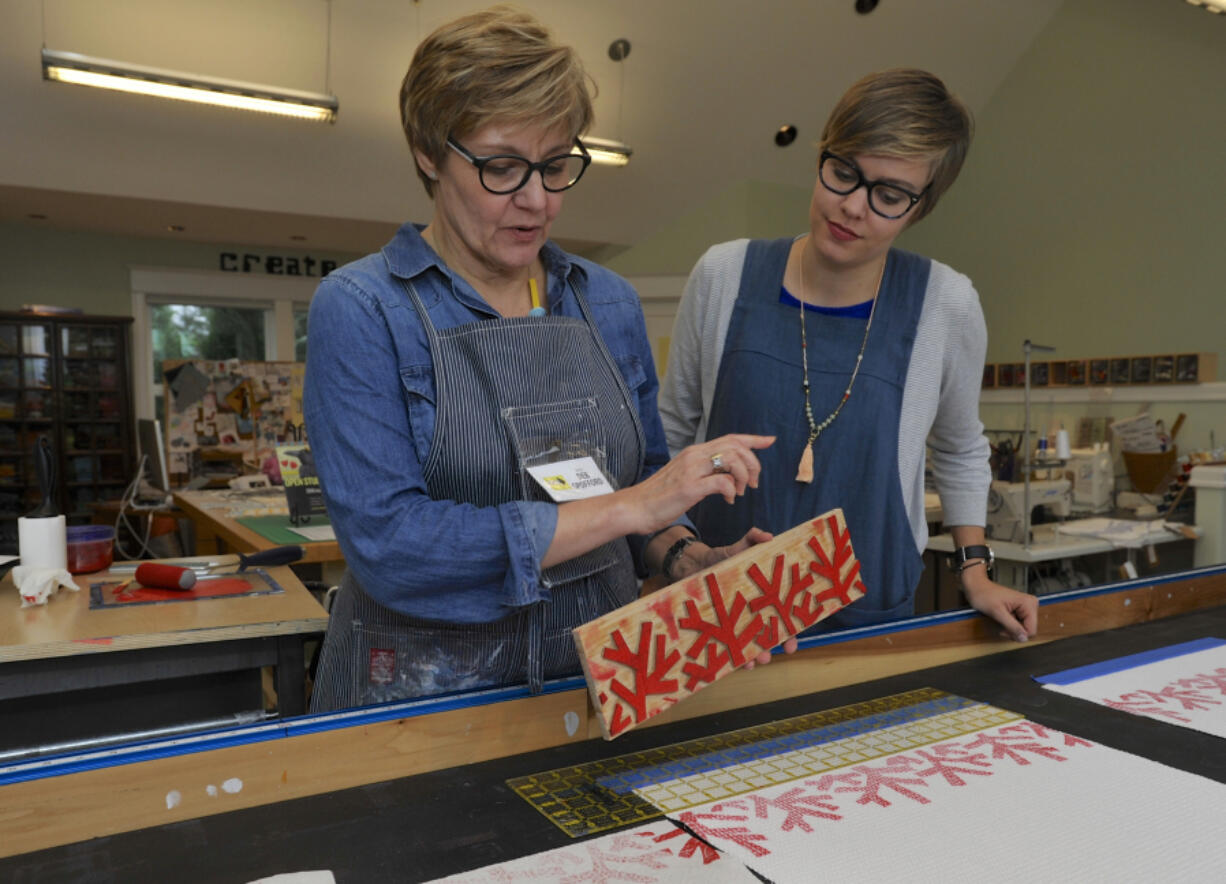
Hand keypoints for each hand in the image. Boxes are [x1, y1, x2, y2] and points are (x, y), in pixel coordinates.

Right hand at [618, 434, 773, 534]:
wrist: (634, 508)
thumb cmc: (659, 497)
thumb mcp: (684, 477)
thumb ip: (703, 470)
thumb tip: (725, 474)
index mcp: (694, 452)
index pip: (730, 438)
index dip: (753, 439)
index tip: (770, 441)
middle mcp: (694, 455)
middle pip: (736, 446)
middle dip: (753, 464)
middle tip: (753, 484)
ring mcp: (692, 470)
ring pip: (732, 460)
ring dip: (744, 477)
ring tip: (740, 493)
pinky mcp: (690, 487)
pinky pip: (723, 482)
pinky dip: (732, 491)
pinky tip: (730, 500)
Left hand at [664, 527, 796, 668]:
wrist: (694, 565)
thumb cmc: (723, 557)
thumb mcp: (740, 546)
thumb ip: (753, 538)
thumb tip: (769, 536)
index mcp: (766, 596)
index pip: (784, 616)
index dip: (791, 631)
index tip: (792, 645)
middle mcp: (754, 611)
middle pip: (769, 635)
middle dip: (772, 647)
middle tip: (771, 655)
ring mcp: (738, 620)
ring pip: (750, 643)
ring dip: (754, 655)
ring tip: (754, 662)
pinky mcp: (720, 624)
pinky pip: (729, 644)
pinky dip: (733, 655)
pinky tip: (735, 662)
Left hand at [960, 567, 1037, 641]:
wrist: (977, 587)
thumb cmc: (984, 595)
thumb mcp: (997, 612)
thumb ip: (1012, 626)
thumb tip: (1024, 638)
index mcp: (1028, 603)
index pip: (1031, 630)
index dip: (1017, 634)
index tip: (1003, 630)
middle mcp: (1031, 604)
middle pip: (1028, 630)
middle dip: (1013, 632)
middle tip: (1000, 626)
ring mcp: (1026, 607)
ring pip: (1023, 629)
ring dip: (1011, 629)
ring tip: (1000, 621)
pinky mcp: (1021, 610)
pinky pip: (1019, 625)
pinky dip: (1010, 626)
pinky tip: (1002, 619)